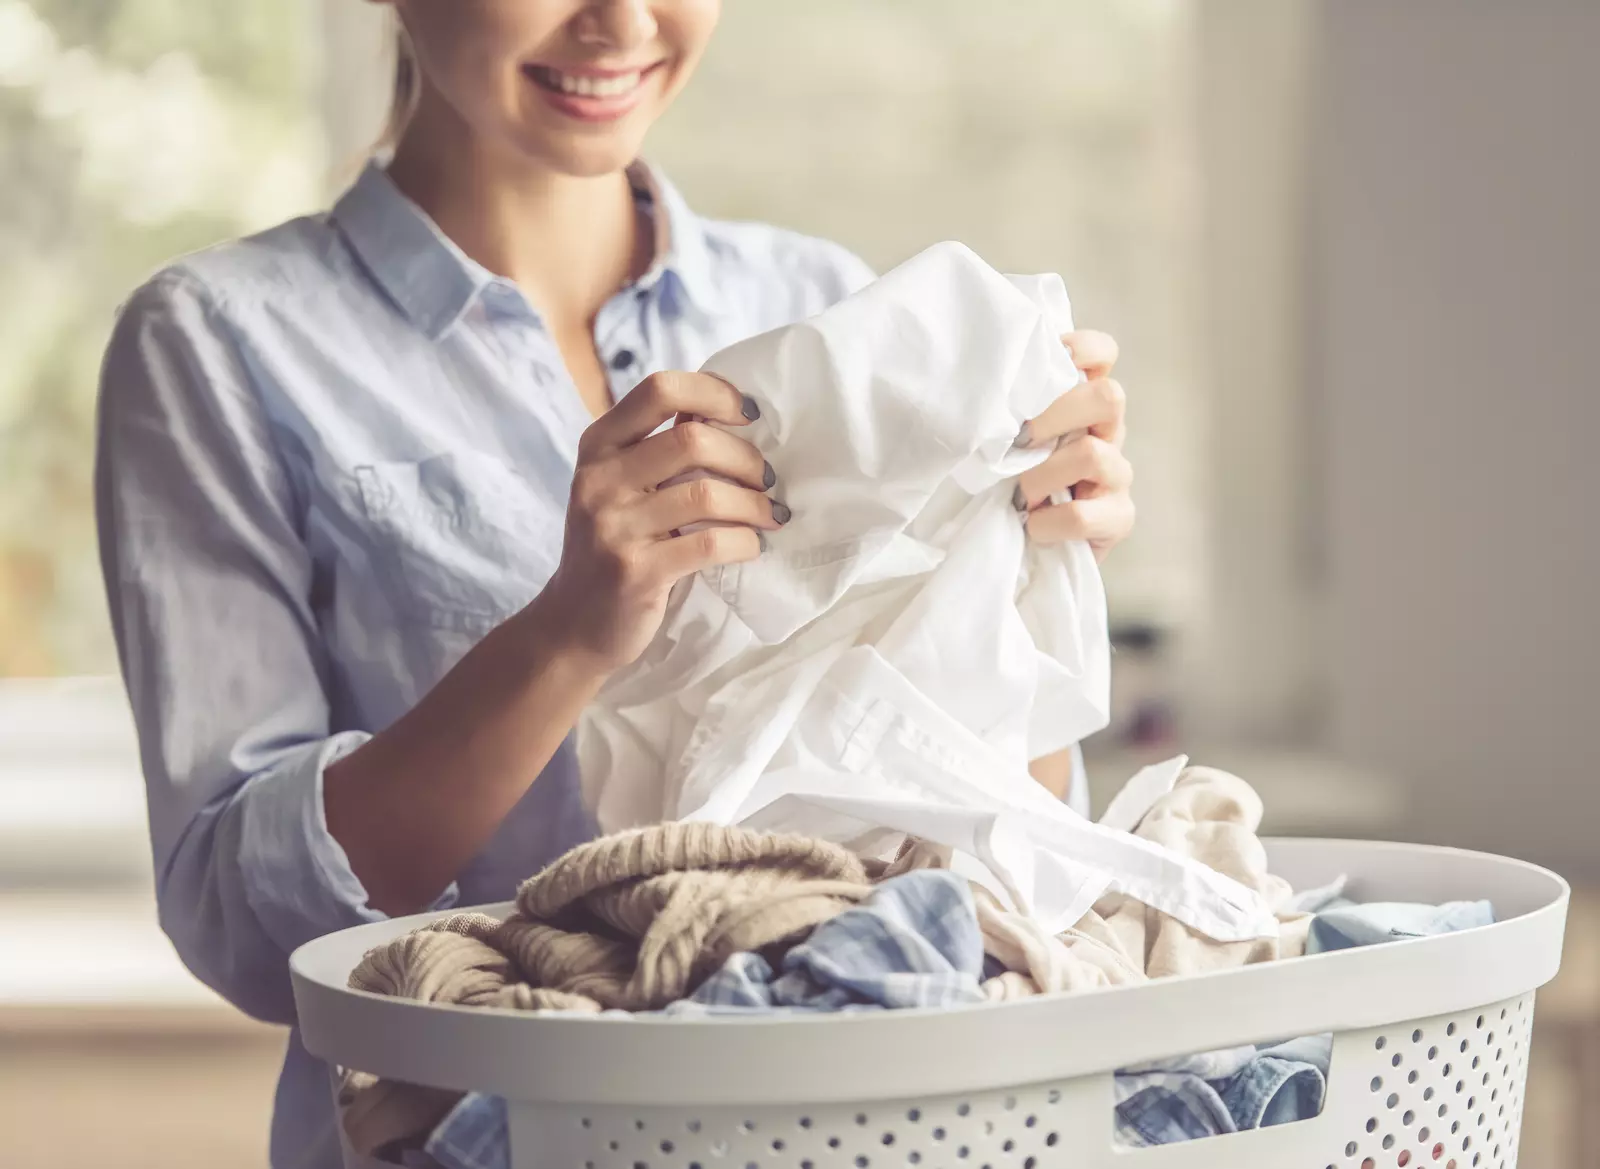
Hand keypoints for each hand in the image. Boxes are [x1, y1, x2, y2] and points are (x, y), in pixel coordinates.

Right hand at [539, 371, 785, 670]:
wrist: (573, 625)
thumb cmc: (614, 546)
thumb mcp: (621, 486)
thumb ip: (659, 448)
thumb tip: (726, 407)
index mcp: (599, 446)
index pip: (659, 389)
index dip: (714, 393)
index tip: (749, 414)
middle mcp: (600, 479)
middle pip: (692, 439)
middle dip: (746, 458)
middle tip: (767, 481)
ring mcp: (614, 527)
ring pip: (706, 493)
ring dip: (753, 504)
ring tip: (769, 515)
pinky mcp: (636, 572)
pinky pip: (710, 543)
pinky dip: (744, 542)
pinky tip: (751, 546)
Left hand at [1012, 329, 1135, 560]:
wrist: (1022, 550)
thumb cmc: (1006, 484)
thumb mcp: (1004, 439)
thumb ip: (1009, 409)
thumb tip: (980, 381)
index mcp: (1082, 404)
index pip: (1103, 354)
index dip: (1082, 350)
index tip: (1048, 365)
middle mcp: (1108, 432)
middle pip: (1109, 397)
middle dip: (1055, 415)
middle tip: (1019, 440)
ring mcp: (1118, 475)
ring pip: (1092, 455)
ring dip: (1041, 477)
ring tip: (1020, 497)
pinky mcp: (1119, 518)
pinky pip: (1083, 514)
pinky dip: (1048, 522)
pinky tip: (1033, 526)